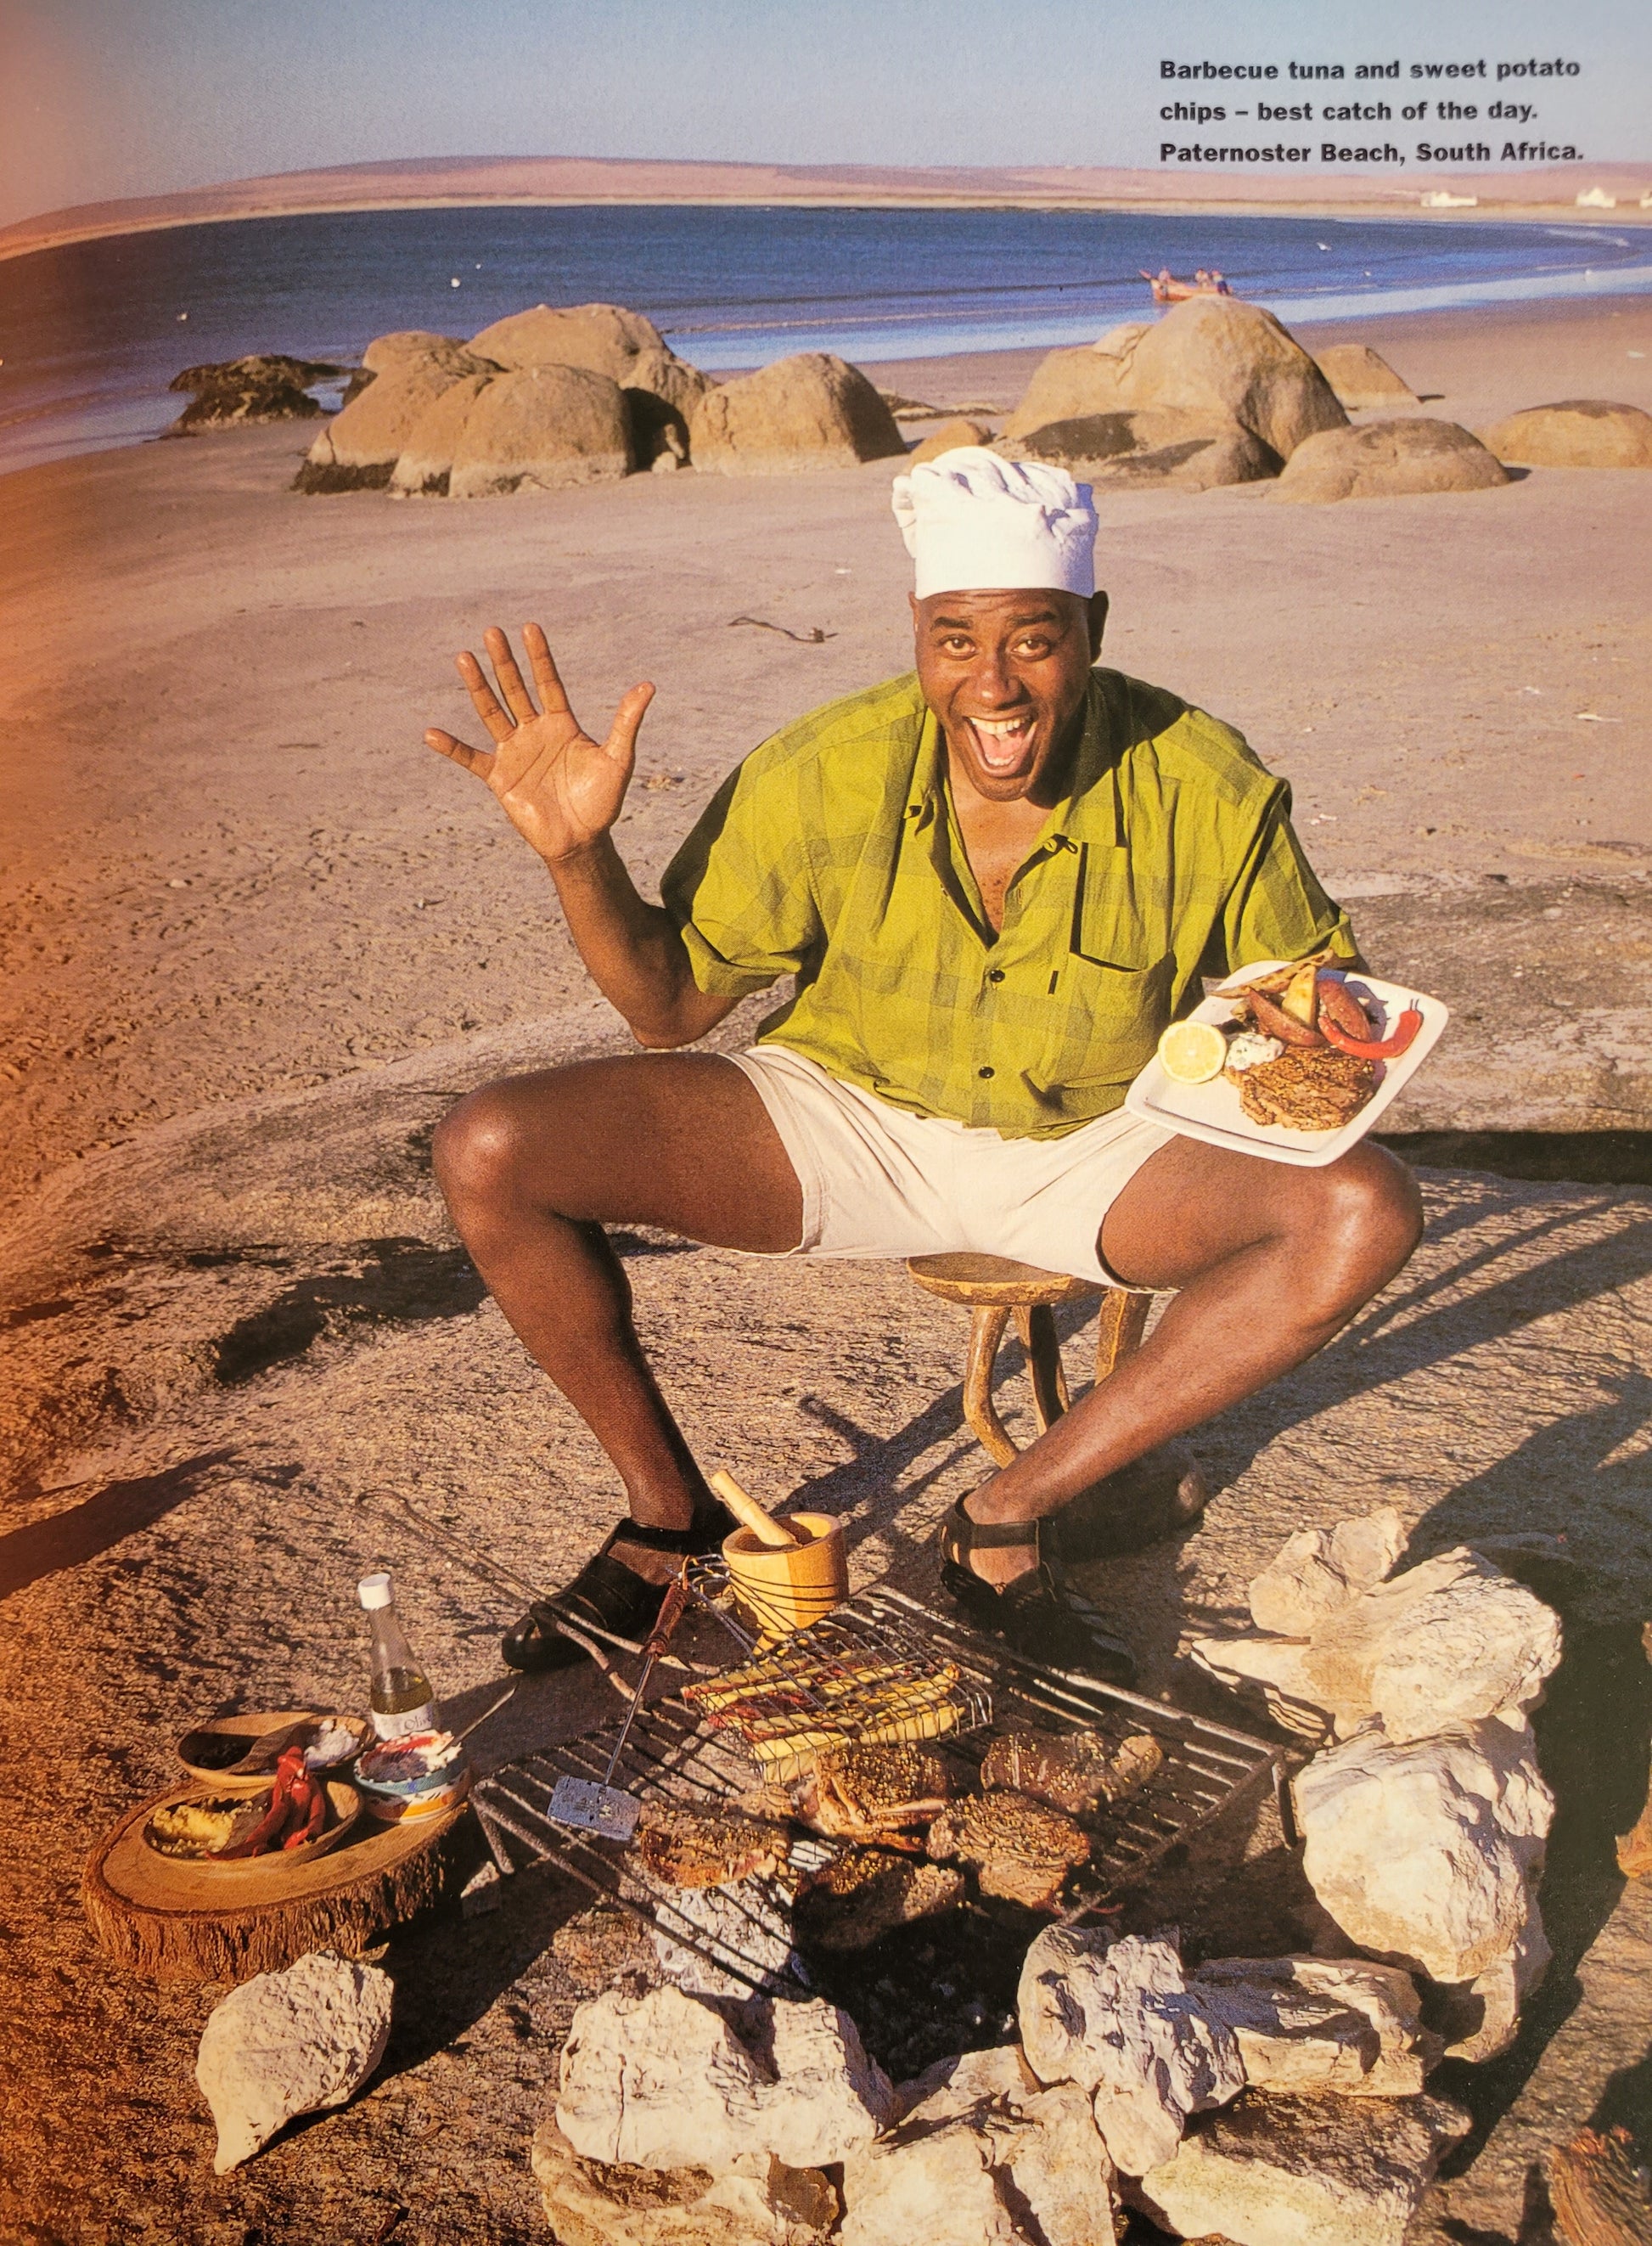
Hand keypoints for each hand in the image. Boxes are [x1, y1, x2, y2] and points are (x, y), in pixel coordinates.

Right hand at [425, 623, 653, 864]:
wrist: (581, 840)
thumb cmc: (602, 802)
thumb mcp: (618, 759)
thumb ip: (626, 722)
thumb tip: (648, 686)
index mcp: (562, 724)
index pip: (548, 682)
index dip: (539, 657)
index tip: (530, 628)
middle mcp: (535, 732)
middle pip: (516, 689)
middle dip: (504, 662)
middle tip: (492, 632)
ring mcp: (514, 752)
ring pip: (492, 713)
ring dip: (478, 687)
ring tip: (464, 658)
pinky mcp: (499, 778)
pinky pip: (471, 759)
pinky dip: (452, 748)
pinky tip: (431, 733)